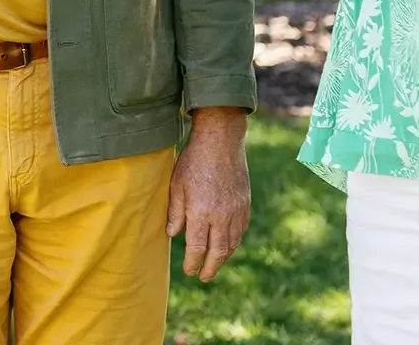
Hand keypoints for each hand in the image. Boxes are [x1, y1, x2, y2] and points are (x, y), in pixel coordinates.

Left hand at [167, 108, 250, 281]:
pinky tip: (227, 245)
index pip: (197, 248)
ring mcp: (236, 211)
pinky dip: (233, 243)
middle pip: (217, 252)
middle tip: (204, 277)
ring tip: (215, 264)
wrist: (221, 141)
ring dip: (223, 258)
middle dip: (210, 268)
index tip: (189, 270)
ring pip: (231, 244)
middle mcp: (221, 216)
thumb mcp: (176, 185)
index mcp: (201, 212)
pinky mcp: (245, 204)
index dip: (193, 263)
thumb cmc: (193, 161)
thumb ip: (175, 212)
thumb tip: (173, 235)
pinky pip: (241, 231)